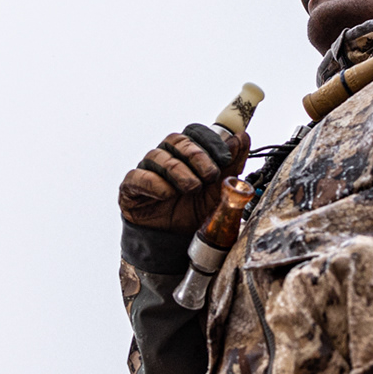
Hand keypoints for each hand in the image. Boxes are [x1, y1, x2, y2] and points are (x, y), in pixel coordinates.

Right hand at [118, 124, 248, 233]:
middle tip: (211, 175)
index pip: (193, 132)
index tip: (225, 158)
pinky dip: (155, 183)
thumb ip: (231, 164)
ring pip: (158, 156)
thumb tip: (242, 137)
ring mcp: (147, 170)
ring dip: (179, 172)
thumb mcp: (219, 189)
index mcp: (186, 153)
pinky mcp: (131, 187)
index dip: (209, 141)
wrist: (176, 240)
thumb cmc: (195, 211)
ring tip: (192, 189)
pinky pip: (138, 176)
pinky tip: (168, 195)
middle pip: (176, 140)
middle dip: (197, 156)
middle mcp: (165, 157)